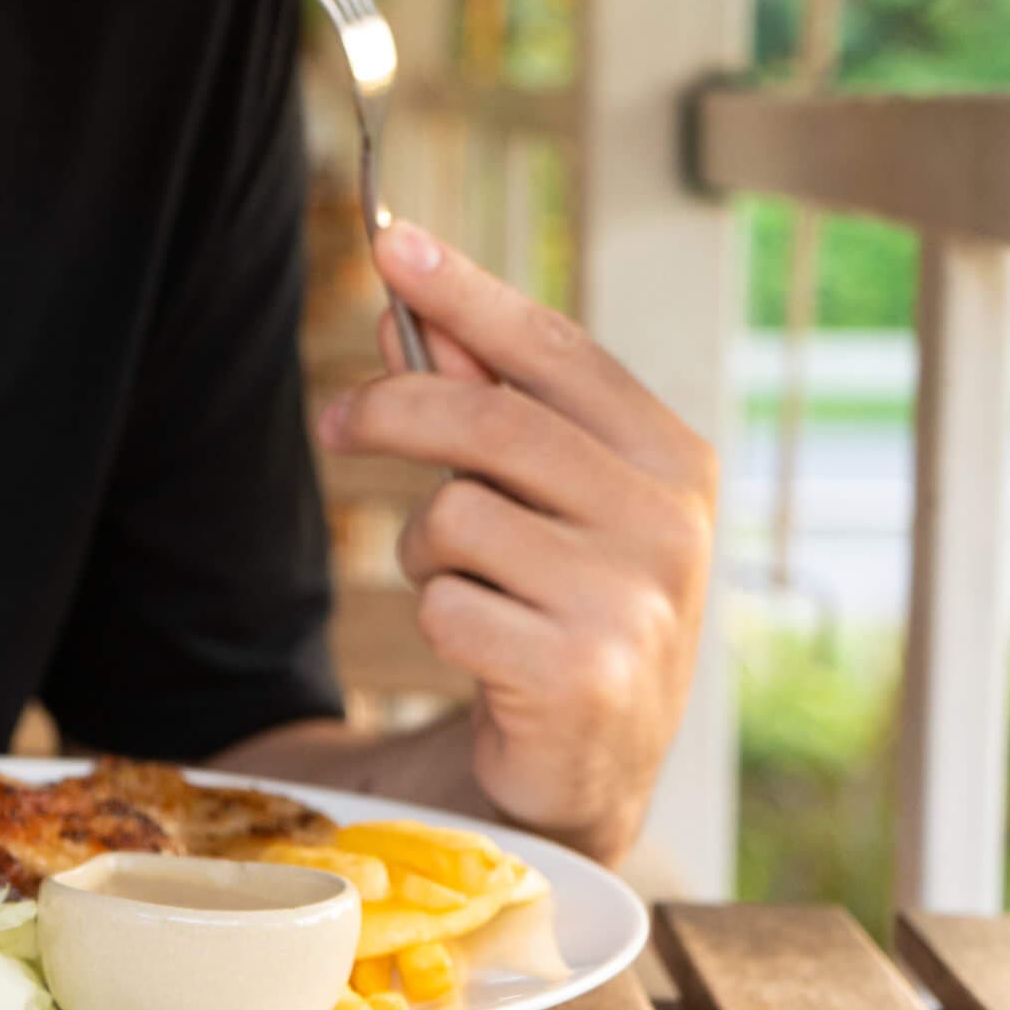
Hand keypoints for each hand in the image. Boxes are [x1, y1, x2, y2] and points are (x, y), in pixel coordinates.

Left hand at [317, 222, 716, 864]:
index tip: (392, 244)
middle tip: (335, 422)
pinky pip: (447, 606)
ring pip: (458, 518)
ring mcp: (634, 603)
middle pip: (491, 423)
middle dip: (394, 411)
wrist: (585, 764)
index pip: (557, 352)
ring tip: (464, 585)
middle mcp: (670, 525)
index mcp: (673, 461)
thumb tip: (404, 307)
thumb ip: (482, 402)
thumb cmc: (561, 605)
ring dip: (427, 549)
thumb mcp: (539, 498)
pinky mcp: (580, 675)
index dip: (469, 294)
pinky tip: (482, 650)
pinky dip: (439, 621)